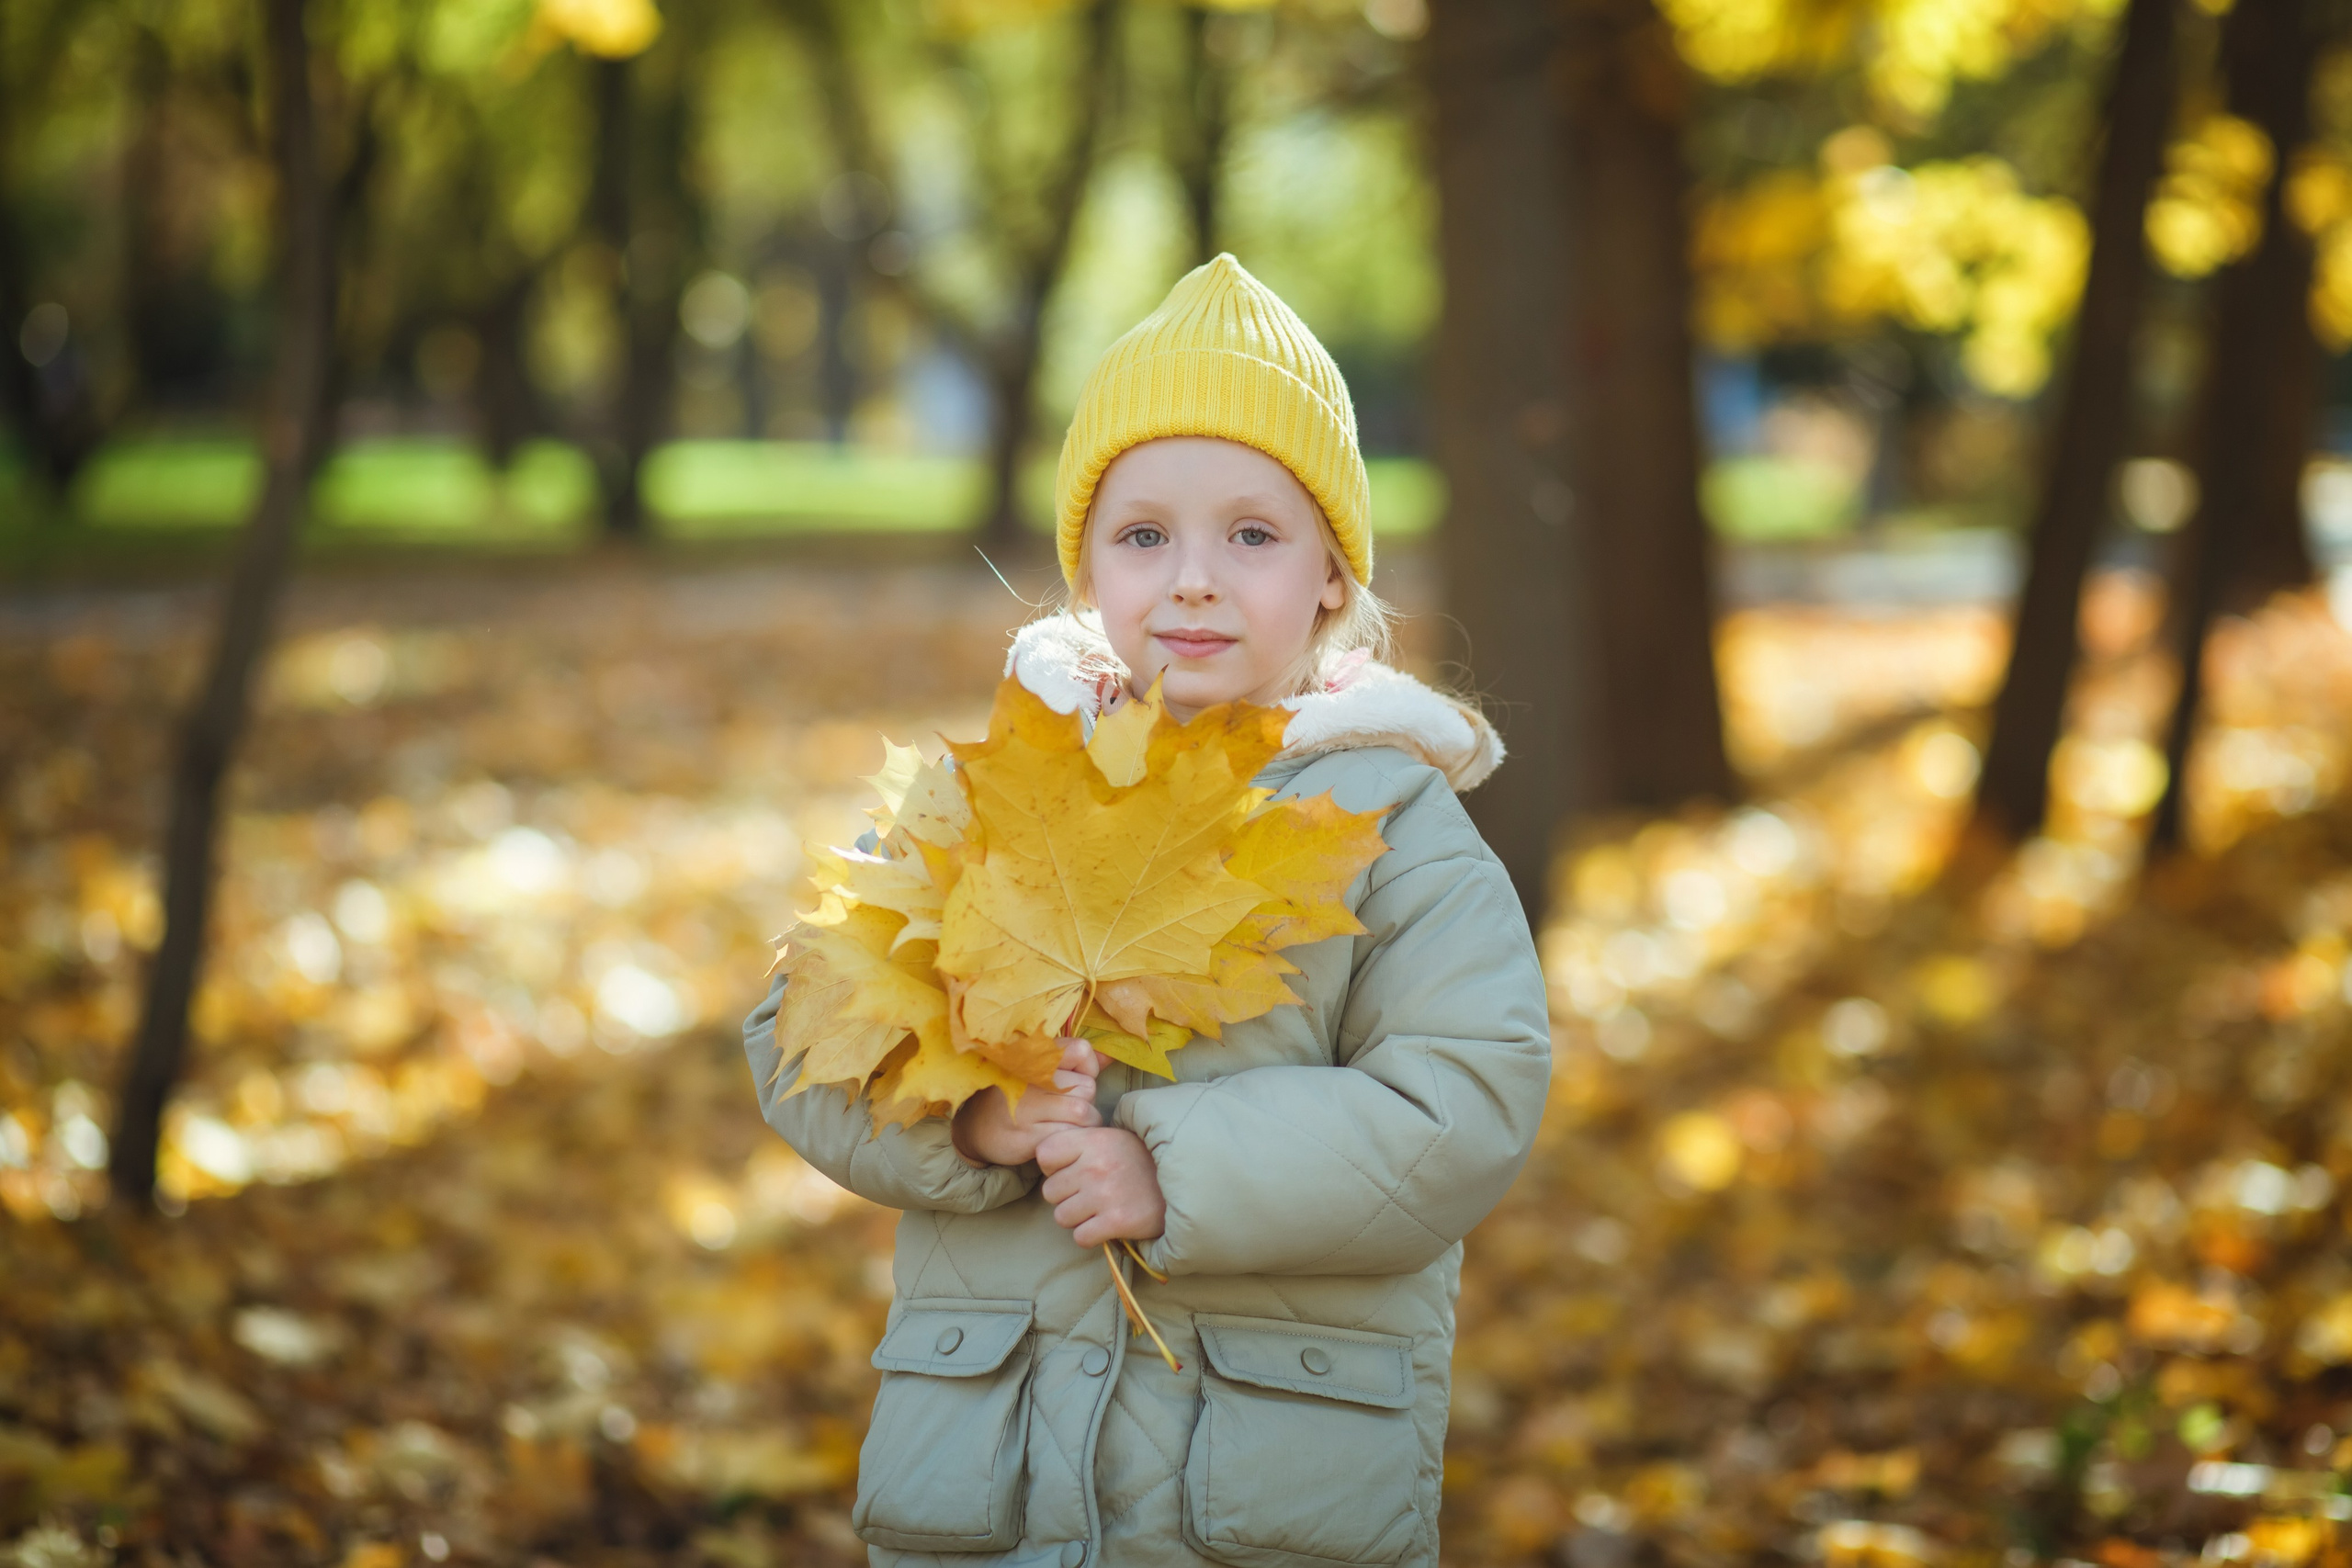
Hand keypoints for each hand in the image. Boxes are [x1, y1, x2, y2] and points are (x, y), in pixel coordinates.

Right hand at [951, 1040, 1101, 1166]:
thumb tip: (1110, 1057)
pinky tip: (1057, 1137)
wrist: (974, 1128)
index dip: (1087, 1068)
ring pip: (1085, 1114)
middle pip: (1088, 1087)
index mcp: (1034, 1054)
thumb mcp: (1038, 1070)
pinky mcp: (1029, 1135)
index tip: (1074, 1078)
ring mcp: (1029, 1106)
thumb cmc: (1015, 1096)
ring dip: (1082, 1125)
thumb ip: (1074, 1062)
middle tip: (1064, 1107)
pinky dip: (1070, 1140)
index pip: (1082, 1051)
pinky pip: (1070, 1136)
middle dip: (1084, 1101)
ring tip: (1064, 1124)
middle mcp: (1031, 1076)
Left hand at [1036, 1126, 1165, 1247]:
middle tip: (1088, 1193)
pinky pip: (1080, 1237)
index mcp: (1093, 1140)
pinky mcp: (1117, 1222)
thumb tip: (1046, 1155)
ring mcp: (1105, 1195)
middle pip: (1050, 1191)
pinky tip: (1105, 1225)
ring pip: (1061, 1217)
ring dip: (1077, 1218)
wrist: (1185, 1182)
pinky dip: (1090, 1236)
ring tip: (1097, 1210)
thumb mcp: (1113, 1137)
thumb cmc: (1143, 1160)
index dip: (1053, 1166)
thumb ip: (1081, 1141)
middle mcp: (1095, 1166)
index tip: (1069, 1169)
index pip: (1045, 1154)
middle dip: (1066, 1196)